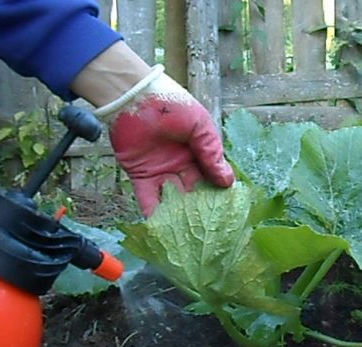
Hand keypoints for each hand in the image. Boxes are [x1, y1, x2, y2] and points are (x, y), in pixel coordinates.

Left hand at [70, 43, 234, 215]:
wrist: (133, 95)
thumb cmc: (171, 104)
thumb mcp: (200, 126)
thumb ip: (211, 153)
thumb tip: (228, 182)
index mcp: (198, 153)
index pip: (211, 178)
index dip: (218, 194)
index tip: (227, 213)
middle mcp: (181, 166)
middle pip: (193, 193)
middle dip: (200, 211)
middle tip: (210, 231)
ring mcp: (161, 172)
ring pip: (172, 199)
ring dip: (178, 216)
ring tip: (187, 237)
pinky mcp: (140, 175)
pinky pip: (148, 198)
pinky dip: (153, 213)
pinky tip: (162, 230)